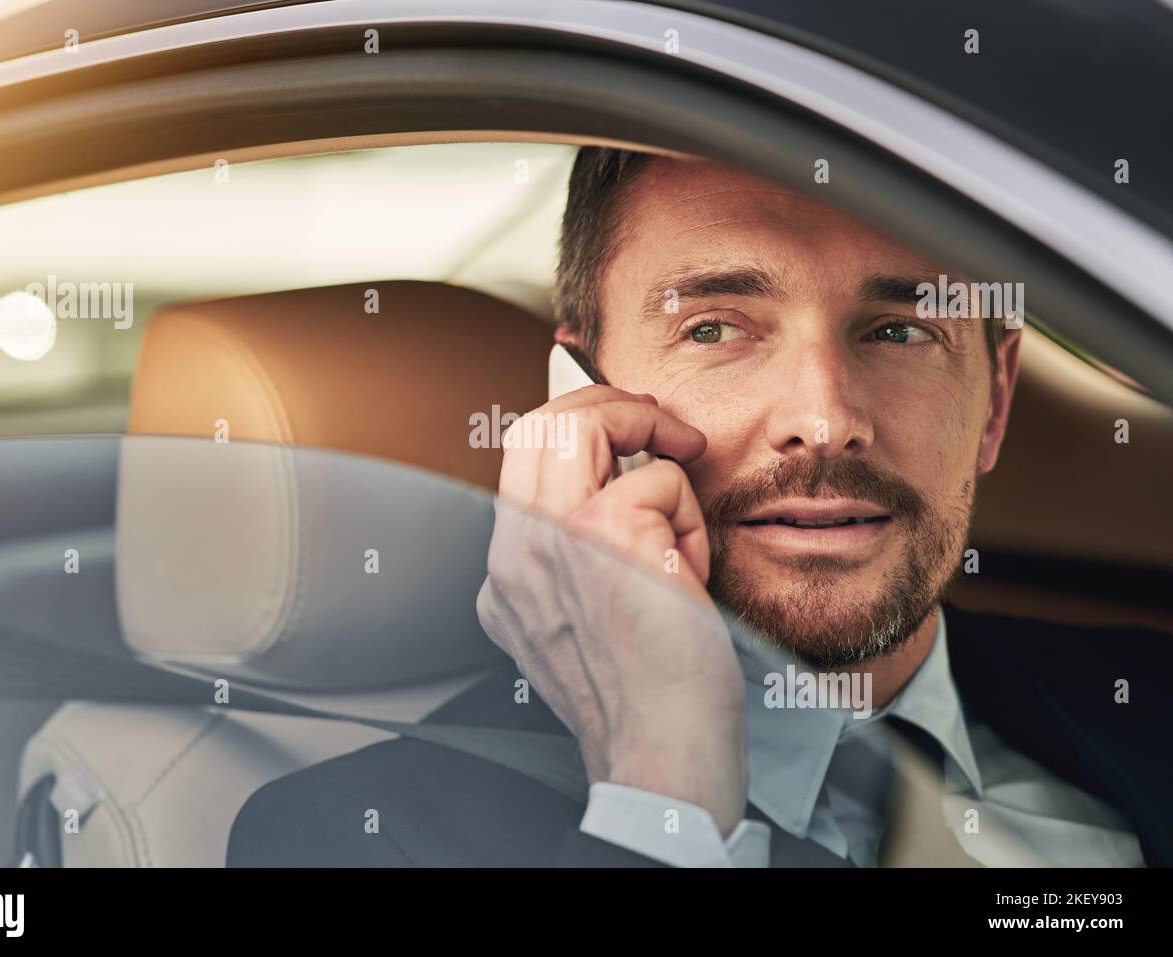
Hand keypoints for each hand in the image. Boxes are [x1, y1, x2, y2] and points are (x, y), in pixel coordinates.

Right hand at [477, 385, 747, 833]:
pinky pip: (657, 478)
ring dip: (641, 428)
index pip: (518, 462)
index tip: (628, 441)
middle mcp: (516, 553)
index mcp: (509, 573)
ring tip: (679, 455)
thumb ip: (579, 557)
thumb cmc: (644, 696)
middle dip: (605, 403)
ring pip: (576, 421)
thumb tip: (627, 489)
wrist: (663, 753)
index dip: (575, 429)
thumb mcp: (586, 620)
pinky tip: (691, 568)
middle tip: (656, 424)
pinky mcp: (606, 535)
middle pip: (535, 424)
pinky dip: (689, 513)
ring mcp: (553, 540)